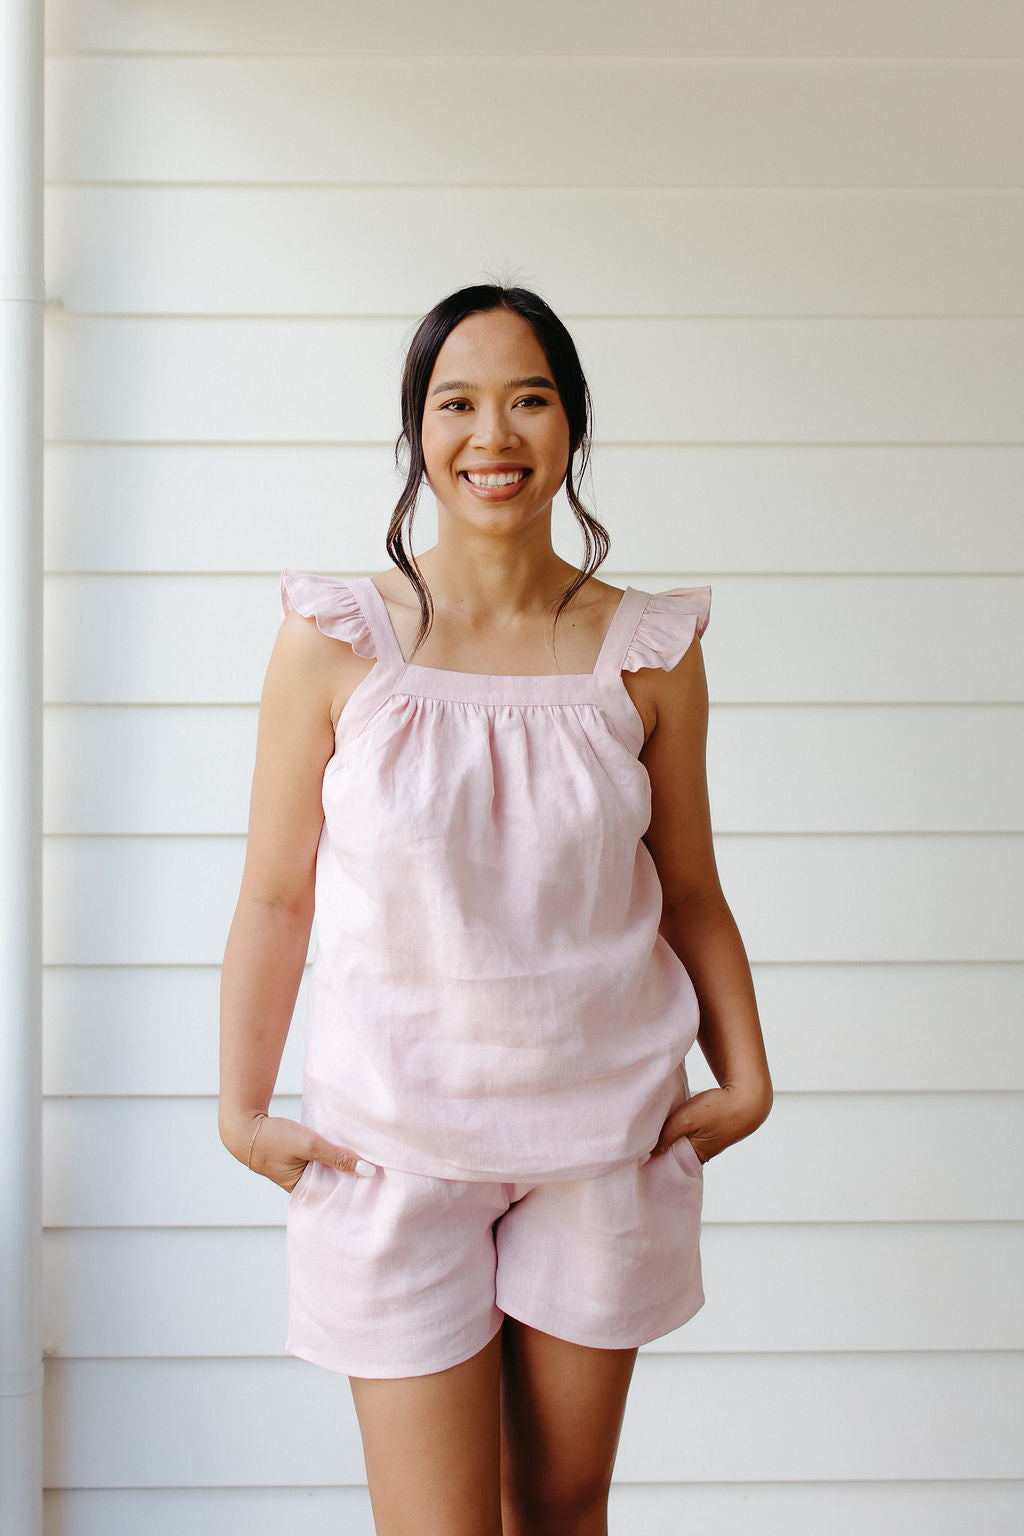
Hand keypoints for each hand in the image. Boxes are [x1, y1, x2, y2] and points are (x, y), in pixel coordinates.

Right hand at [223, 1112, 376, 1192]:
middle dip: (353, 1178)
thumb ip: (338, 1157)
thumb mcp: (309, 1145)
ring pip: (329, 1171)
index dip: (357, 1190)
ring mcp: (301, 1173)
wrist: (244, 1126)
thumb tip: (369, 1171)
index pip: (337, 1196)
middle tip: (383, 1173)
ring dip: (344, 1164)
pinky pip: (322, 1161)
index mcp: (304, 1191)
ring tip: (371, 1161)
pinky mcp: (300, 1160)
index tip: (380, 1186)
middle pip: (335, 1184)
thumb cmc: (273, 1138)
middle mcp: (303, 1186)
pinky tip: (350, 1149)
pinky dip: (334, 1156)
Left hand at [649, 1082, 771, 1166]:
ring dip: (675, 1133)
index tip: (642, 1153)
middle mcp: (703, 1153)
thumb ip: (667, 1135)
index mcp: (697, 1156)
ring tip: (661, 1127)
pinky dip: (685, 1127)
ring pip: (684, 1140)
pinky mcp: (714, 1129)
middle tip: (646, 1139)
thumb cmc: (717, 1109)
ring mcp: (710, 1142)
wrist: (748, 1098)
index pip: (670, 1162)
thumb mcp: (686, 1120)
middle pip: (676, 1152)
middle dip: (664, 1146)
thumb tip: (650, 1152)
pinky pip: (692, 1132)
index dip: (656, 1157)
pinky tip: (679, 1117)